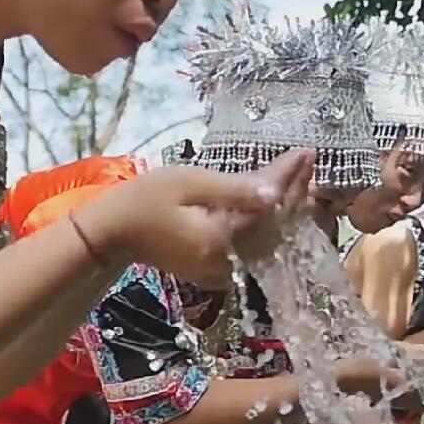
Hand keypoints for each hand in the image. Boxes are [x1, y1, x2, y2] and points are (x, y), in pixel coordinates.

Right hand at [81, 150, 314, 286]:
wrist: (112, 233)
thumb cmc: (144, 200)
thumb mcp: (188, 183)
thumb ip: (233, 190)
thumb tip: (274, 193)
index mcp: (219, 241)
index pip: (267, 208)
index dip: (288, 179)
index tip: (305, 152)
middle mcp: (228, 263)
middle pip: (275, 227)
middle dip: (295, 191)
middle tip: (311, 161)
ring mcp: (224, 271)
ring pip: (269, 239)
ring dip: (288, 208)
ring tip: (306, 177)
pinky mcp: (219, 270)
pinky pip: (255, 246)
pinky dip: (271, 222)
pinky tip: (282, 201)